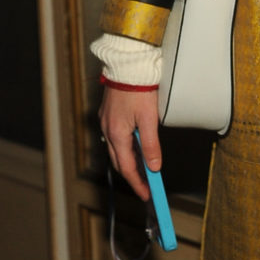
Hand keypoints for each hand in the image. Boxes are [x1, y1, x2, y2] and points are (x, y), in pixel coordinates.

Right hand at [99, 86, 161, 200]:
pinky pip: (115, 138)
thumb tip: (153, 167)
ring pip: (116, 150)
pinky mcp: (108, 114)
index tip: (147, 194)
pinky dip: (125, 148)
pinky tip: (135, 147)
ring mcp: (106, 122)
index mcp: (117, 134)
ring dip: (129, 162)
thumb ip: (150, 144)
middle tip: (146, 186)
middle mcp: (108, 130)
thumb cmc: (138, 89)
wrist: (127, 65)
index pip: (127, 167)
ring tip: (144, 169)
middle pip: (120, 161)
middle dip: (132, 176)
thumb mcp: (149, 118)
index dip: (138, 183)